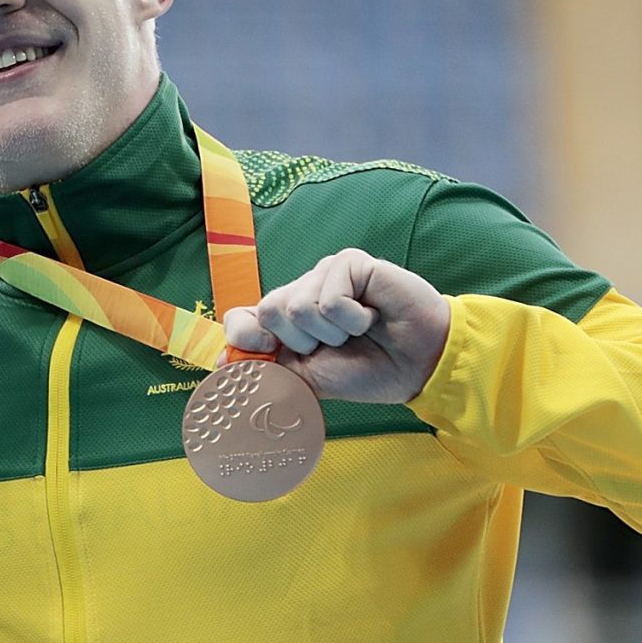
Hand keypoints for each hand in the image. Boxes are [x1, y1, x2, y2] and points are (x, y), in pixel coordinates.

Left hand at [222, 249, 451, 403]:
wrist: (417, 366)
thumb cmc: (367, 370)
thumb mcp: (307, 380)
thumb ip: (268, 369)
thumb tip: (224, 363)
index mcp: (285, 319)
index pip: (239, 317)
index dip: (244, 336)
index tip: (268, 351)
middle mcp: (300, 291)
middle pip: (267, 310)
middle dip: (301, 342)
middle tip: (334, 344)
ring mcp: (324, 273)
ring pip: (297, 306)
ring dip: (331, 333)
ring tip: (358, 330)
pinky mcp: (350, 263)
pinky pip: (329, 299)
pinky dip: (352, 319)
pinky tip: (371, 316)